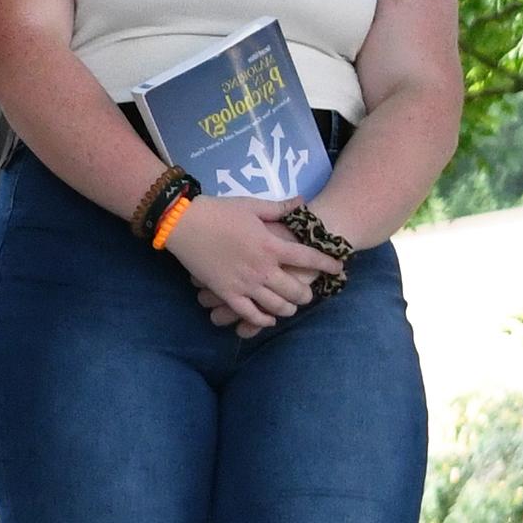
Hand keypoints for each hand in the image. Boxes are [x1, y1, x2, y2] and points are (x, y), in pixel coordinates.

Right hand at [163, 197, 343, 332]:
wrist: (184, 223)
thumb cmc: (219, 211)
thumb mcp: (252, 205)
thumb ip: (279, 208)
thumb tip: (302, 203)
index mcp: (271, 245)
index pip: (307, 258)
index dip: (327, 264)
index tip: (338, 268)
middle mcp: (262, 268)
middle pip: (295, 289)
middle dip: (306, 293)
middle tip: (309, 293)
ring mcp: (245, 284)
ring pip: (276, 305)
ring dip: (288, 308)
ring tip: (292, 307)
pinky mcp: (227, 293)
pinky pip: (250, 313)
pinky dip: (263, 319)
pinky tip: (269, 319)